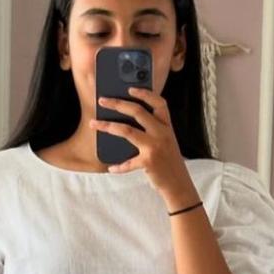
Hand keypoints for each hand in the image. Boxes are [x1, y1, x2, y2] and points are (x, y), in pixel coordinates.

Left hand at [89, 85, 195, 204]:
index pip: (159, 103)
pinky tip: (111, 168)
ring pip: (127, 130)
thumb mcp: (166, 142)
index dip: (145, 94)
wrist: (179, 185)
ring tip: (94, 124)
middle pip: (137, 111)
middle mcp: (162, 133)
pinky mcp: (148, 162)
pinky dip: (118, 167)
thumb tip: (126, 122)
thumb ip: (153, 131)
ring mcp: (155, 147)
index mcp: (167, 126)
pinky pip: (128, 163)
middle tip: (102, 100)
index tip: (130, 88)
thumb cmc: (169, 163)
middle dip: (117, 103)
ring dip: (108, 126)